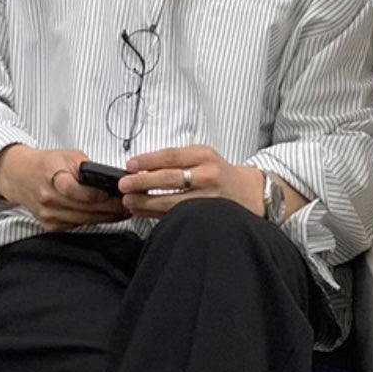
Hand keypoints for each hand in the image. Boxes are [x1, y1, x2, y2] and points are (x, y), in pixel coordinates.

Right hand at [0, 145, 127, 231]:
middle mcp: (48, 198)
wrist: (20, 176)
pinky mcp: (51, 226)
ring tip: (125, 211)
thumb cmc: (46, 164)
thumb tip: (114, 179)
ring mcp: (49, 215)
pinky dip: (94, 221)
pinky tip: (108, 216)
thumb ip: (88, 168)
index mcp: (52, 176)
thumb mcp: (67, 156)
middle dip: (112, 208)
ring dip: (108, 217)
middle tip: (131, 205)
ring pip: (85, 221)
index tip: (117, 195)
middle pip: (85, 209)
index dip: (98, 195)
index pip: (76, 190)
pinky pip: (78, 226)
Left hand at [119, 145, 264, 219]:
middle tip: (124, 185)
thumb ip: (176, 160)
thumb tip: (140, 168)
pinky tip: (144, 212)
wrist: (248, 192)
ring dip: (146, 203)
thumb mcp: (202, 157)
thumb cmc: (219, 173)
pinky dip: (158, 214)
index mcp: (204, 155)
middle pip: (170, 179)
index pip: (171, 156)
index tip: (129, 166)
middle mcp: (209, 175)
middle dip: (143, 183)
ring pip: (172, 202)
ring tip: (130, 202)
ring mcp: (210, 198)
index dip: (147, 161)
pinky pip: (178, 216)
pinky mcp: (209, 216)